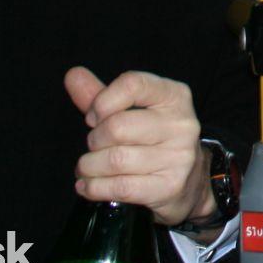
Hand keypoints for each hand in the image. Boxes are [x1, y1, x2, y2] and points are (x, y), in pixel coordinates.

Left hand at [65, 66, 212, 227]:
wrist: (190, 179)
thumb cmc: (152, 138)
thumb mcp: (132, 111)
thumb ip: (101, 94)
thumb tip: (73, 75)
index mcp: (174, 95)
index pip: (133, 84)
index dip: (102, 101)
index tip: (92, 117)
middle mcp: (182, 123)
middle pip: (118, 127)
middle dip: (94, 139)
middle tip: (94, 146)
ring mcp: (179, 157)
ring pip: (116, 160)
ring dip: (89, 166)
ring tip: (87, 168)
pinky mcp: (170, 186)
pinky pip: (121, 187)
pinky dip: (95, 188)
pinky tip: (88, 185)